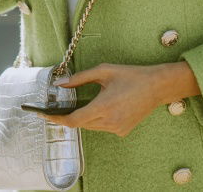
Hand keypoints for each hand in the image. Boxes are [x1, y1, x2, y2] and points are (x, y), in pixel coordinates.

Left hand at [43, 63, 164, 137]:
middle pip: (81, 124)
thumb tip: (60, 83)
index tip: (45, 115)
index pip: (73, 120)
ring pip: (91, 126)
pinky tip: (102, 107)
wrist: (157, 87)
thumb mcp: (103, 71)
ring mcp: (117, 128)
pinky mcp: (123, 131)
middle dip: (69, 116)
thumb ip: (79, 78)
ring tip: (81, 104)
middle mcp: (109, 121)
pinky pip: (103, 127)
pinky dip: (97, 119)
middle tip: (58, 108)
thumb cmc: (130, 76)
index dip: (57, 119)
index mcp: (103, 106)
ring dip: (84, 117)